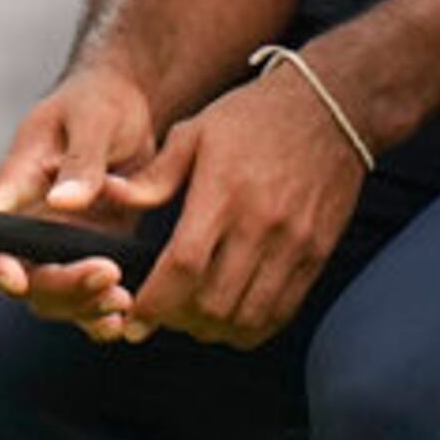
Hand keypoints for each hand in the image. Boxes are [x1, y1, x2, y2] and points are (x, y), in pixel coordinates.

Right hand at [0, 63, 163, 332]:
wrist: (129, 107)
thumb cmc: (99, 102)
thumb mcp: (94, 118)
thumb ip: (81, 160)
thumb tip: (64, 202)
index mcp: (15, 186)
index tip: (17, 279)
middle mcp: (29, 222)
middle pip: (24, 277)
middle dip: (60, 288)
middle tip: (108, 278)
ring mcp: (58, 243)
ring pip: (54, 296)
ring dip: (83, 308)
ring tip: (123, 302)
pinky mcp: (90, 253)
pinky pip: (85, 297)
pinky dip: (100, 314)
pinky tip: (125, 315)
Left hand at [105, 66, 370, 349]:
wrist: (331, 109)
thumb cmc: (254, 118)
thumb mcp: (196, 133)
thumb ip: (154, 176)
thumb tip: (109, 197)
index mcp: (223, 192)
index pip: (184, 265)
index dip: (156, 303)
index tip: (135, 318)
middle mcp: (261, 223)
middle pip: (213, 302)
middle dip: (178, 321)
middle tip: (162, 317)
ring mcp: (294, 243)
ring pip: (247, 316)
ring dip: (214, 330)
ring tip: (194, 320)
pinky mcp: (317, 253)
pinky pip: (282, 311)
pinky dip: (251, 328)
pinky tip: (232, 318)